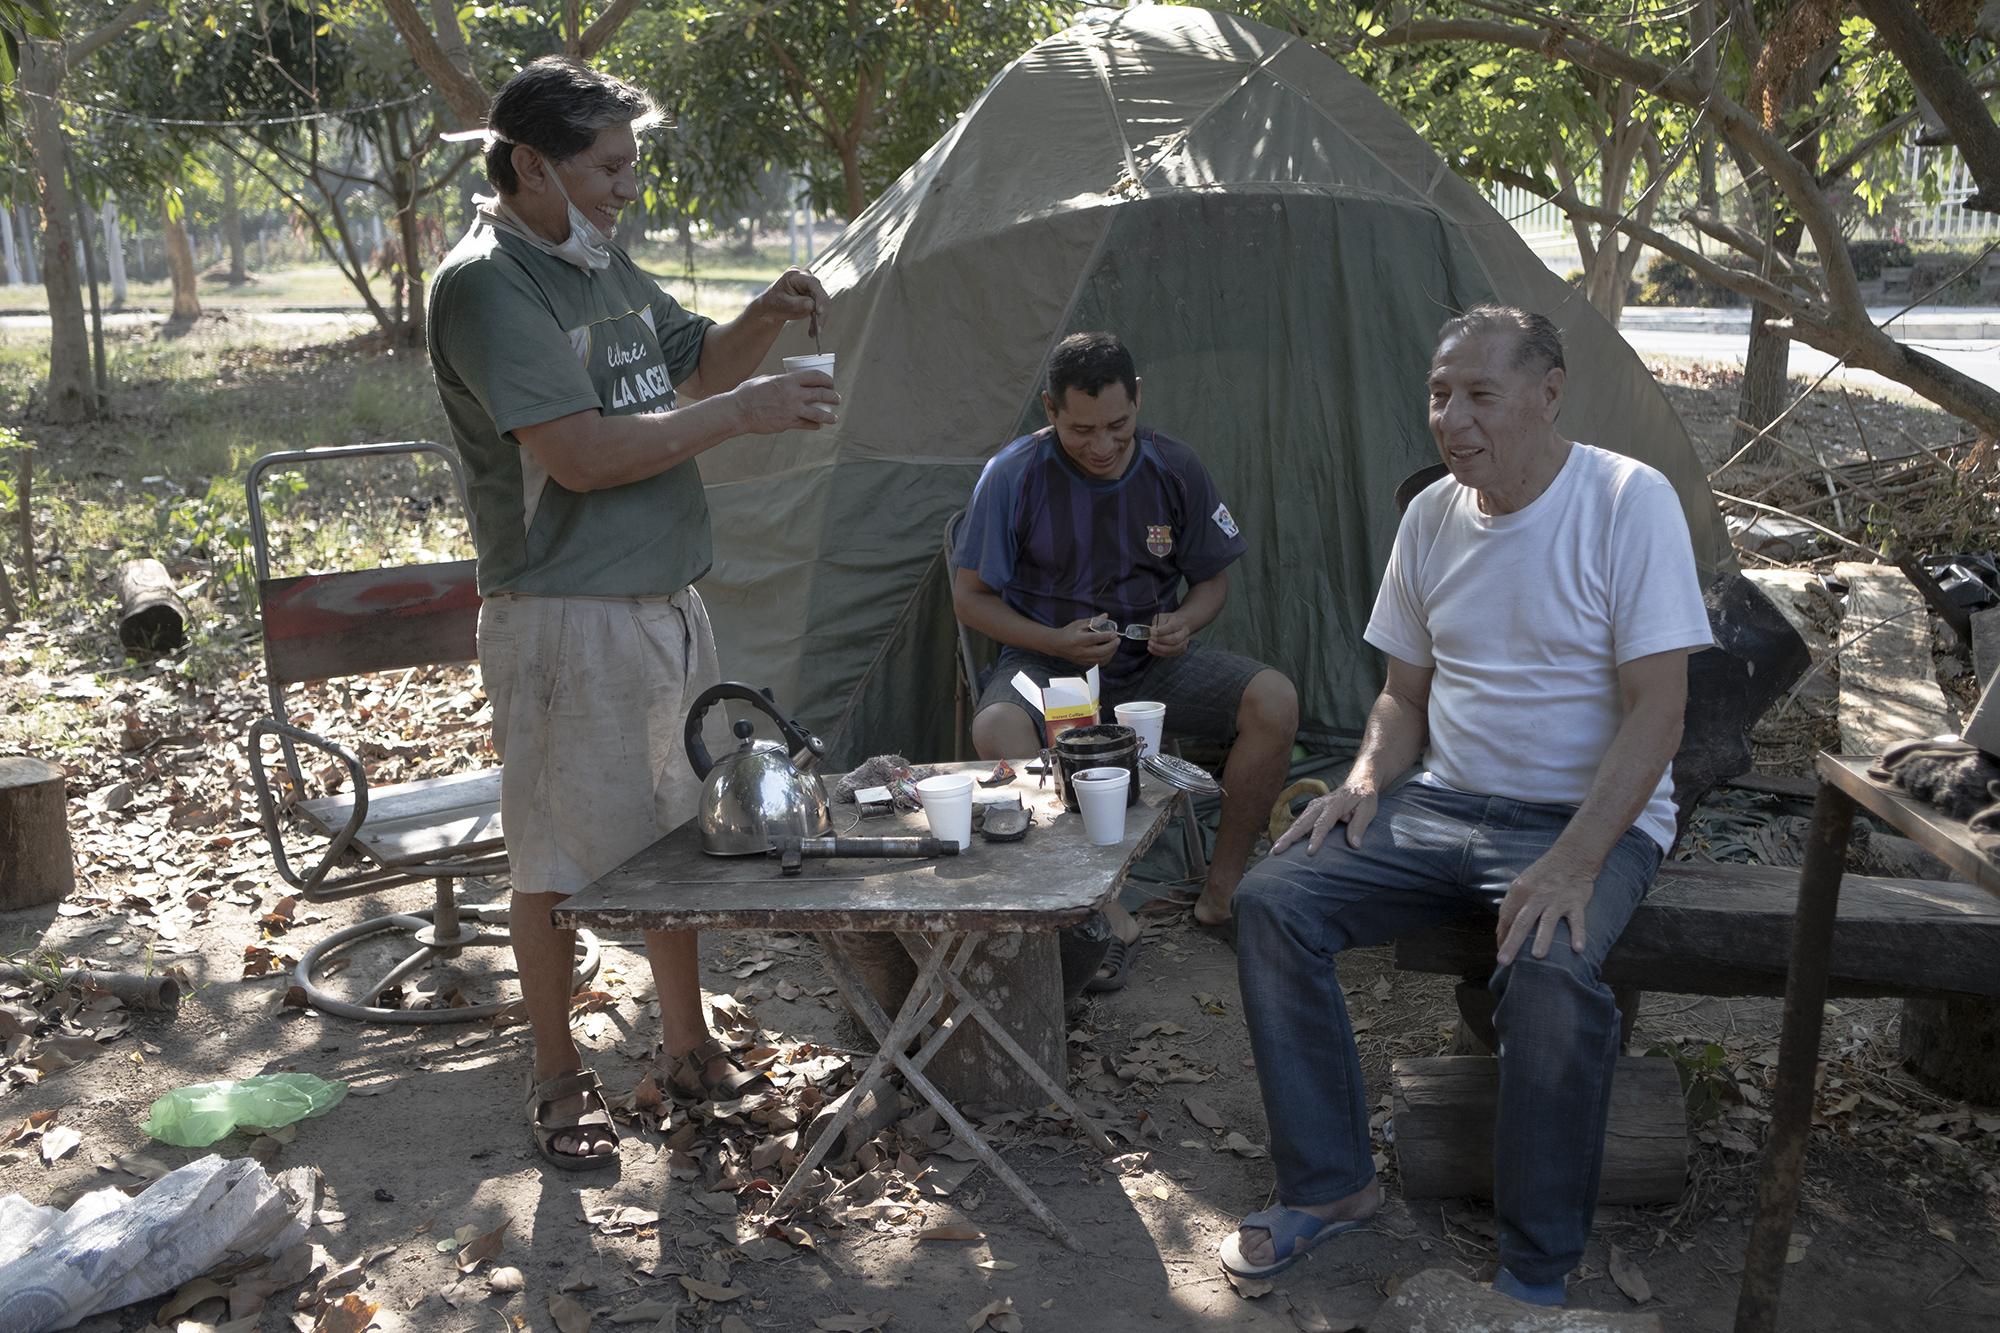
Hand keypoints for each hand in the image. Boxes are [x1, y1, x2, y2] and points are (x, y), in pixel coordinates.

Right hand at [730, 370, 839, 433]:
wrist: (738, 411)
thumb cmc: (748, 393)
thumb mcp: (765, 380)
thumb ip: (779, 381)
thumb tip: (786, 381)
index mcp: (788, 380)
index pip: (815, 377)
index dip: (827, 380)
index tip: (831, 383)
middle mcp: (793, 395)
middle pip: (821, 394)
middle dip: (833, 396)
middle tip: (836, 399)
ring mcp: (791, 410)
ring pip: (818, 414)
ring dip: (829, 416)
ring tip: (834, 418)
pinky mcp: (787, 423)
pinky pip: (806, 425)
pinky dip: (814, 425)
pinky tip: (817, 426)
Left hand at [753, 268, 829, 333]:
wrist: (770, 307)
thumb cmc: (773, 303)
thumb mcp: (782, 303)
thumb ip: (797, 304)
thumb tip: (812, 305)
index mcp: (796, 275)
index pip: (813, 284)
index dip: (819, 298)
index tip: (820, 312)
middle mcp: (807, 278)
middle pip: (820, 294)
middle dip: (821, 313)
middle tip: (818, 329)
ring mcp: (811, 288)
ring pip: (823, 304)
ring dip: (819, 319)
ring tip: (812, 333)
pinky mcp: (814, 297)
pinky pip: (820, 309)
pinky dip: (817, 320)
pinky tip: (812, 331)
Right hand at [1047, 617, 1119, 668]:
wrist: (1057, 645)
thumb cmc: (1068, 632)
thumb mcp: (1079, 623)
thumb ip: (1093, 621)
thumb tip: (1106, 616)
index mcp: (1078, 639)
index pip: (1094, 638)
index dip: (1106, 636)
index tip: (1114, 633)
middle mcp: (1080, 651)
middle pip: (1100, 651)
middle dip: (1112, 646)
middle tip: (1117, 639)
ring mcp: (1082, 659)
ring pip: (1101, 659)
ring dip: (1111, 652)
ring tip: (1114, 645)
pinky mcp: (1084, 663)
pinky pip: (1098, 663)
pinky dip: (1106, 658)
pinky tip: (1109, 652)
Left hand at [1147, 611, 1190, 656]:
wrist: (1180, 624)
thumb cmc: (1169, 621)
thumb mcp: (1162, 617)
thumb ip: (1158, 623)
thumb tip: (1153, 630)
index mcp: (1179, 623)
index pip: (1171, 627)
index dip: (1160, 631)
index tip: (1151, 632)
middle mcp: (1183, 633)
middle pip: (1174, 639)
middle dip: (1160, 640)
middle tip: (1150, 639)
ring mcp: (1183, 643)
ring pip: (1173, 649)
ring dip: (1159, 648)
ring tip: (1150, 645)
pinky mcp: (1180, 650)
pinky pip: (1170, 654)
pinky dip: (1160, 653)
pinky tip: (1152, 649)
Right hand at [1272, 782, 1377, 855]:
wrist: (1358, 782)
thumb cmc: (1364, 797)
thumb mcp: (1368, 809)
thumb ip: (1359, 826)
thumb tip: (1354, 845)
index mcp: (1333, 805)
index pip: (1322, 824)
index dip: (1316, 838)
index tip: (1309, 853)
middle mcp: (1319, 805)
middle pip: (1302, 823)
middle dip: (1288, 837)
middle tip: (1276, 851)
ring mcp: (1313, 807)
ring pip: (1297, 823)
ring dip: (1285, 836)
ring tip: (1274, 851)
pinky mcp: (1311, 810)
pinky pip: (1298, 822)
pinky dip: (1289, 833)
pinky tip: (1282, 844)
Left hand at [1495, 850, 1595, 965]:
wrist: (1571, 856)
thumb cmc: (1543, 874)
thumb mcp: (1522, 884)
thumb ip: (1512, 906)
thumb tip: (1501, 931)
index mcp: (1520, 891)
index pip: (1506, 917)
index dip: (1502, 936)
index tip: (1501, 952)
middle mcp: (1536, 896)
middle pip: (1522, 922)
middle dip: (1512, 942)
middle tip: (1504, 961)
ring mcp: (1556, 900)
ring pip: (1548, 921)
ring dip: (1542, 939)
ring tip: (1537, 956)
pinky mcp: (1575, 902)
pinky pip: (1577, 921)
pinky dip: (1578, 934)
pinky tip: (1577, 949)